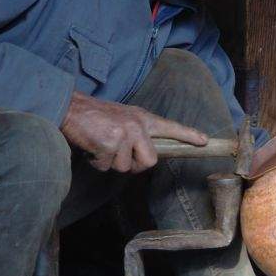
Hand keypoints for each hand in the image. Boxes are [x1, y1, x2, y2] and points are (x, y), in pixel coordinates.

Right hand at [60, 92, 206, 172]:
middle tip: (117, 154)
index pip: (170, 127)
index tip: (204, 141)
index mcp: (142, 118)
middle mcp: (137, 125)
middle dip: (133, 165)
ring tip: (100, 144)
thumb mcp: (122, 118)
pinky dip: (96, 162)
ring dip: (109, 162)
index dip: (188, 135)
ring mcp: (124, 134)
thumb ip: (137, 134)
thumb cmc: (95, 116)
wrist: (70, 108)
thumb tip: (144, 157)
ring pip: (124, 167)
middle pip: (149, 162)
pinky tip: (91, 146)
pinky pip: (106, 167)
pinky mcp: (109, 143)